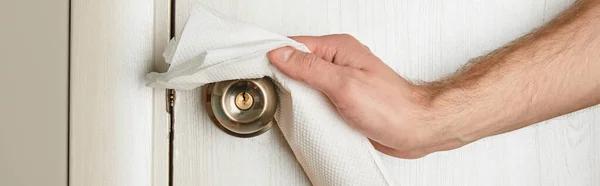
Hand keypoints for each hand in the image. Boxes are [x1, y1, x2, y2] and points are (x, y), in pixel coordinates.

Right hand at [268, 34, 460, 157]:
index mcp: (339, 49)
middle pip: (298, 63)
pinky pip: (317, 100)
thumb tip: (280, 54)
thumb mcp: (343, 84)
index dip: (275, 56)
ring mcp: (341, 81)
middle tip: (272, 90)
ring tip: (289, 105)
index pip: (295, 44)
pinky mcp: (343, 100)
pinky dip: (308, 108)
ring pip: (306, 84)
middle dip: (283, 76)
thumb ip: (309, 68)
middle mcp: (339, 62)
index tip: (260, 68)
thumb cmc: (391, 106)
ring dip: (296, 95)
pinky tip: (305, 116)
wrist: (415, 130)